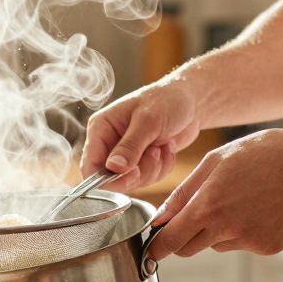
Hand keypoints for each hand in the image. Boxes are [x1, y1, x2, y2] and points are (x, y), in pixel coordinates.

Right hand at [81, 81, 202, 191]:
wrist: (192, 101)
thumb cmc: (167, 100)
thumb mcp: (148, 121)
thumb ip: (130, 146)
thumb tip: (113, 168)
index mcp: (101, 128)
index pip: (90, 166)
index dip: (107, 178)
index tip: (132, 175)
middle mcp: (109, 143)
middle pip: (112, 178)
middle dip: (138, 171)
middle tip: (154, 152)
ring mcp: (126, 154)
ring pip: (132, 181)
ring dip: (153, 168)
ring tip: (162, 145)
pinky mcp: (142, 162)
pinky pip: (148, 179)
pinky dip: (162, 168)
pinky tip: (168, 148)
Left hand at [147, 127, 282, 259]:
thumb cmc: (265, 153)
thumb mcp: (216, 161)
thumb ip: (183, 193)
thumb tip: (160, 219)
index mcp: (209, 205)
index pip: (170, 241)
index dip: (157, 247)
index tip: (151, 249)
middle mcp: (227, 228)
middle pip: (189, 248)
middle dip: (184, 236)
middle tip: (196, 214)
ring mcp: (250, 241)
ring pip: (216, 244)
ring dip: (216, 230)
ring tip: (240, 199)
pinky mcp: (268, 247)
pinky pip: (241, 244)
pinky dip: (242, 231)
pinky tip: (259, 207)